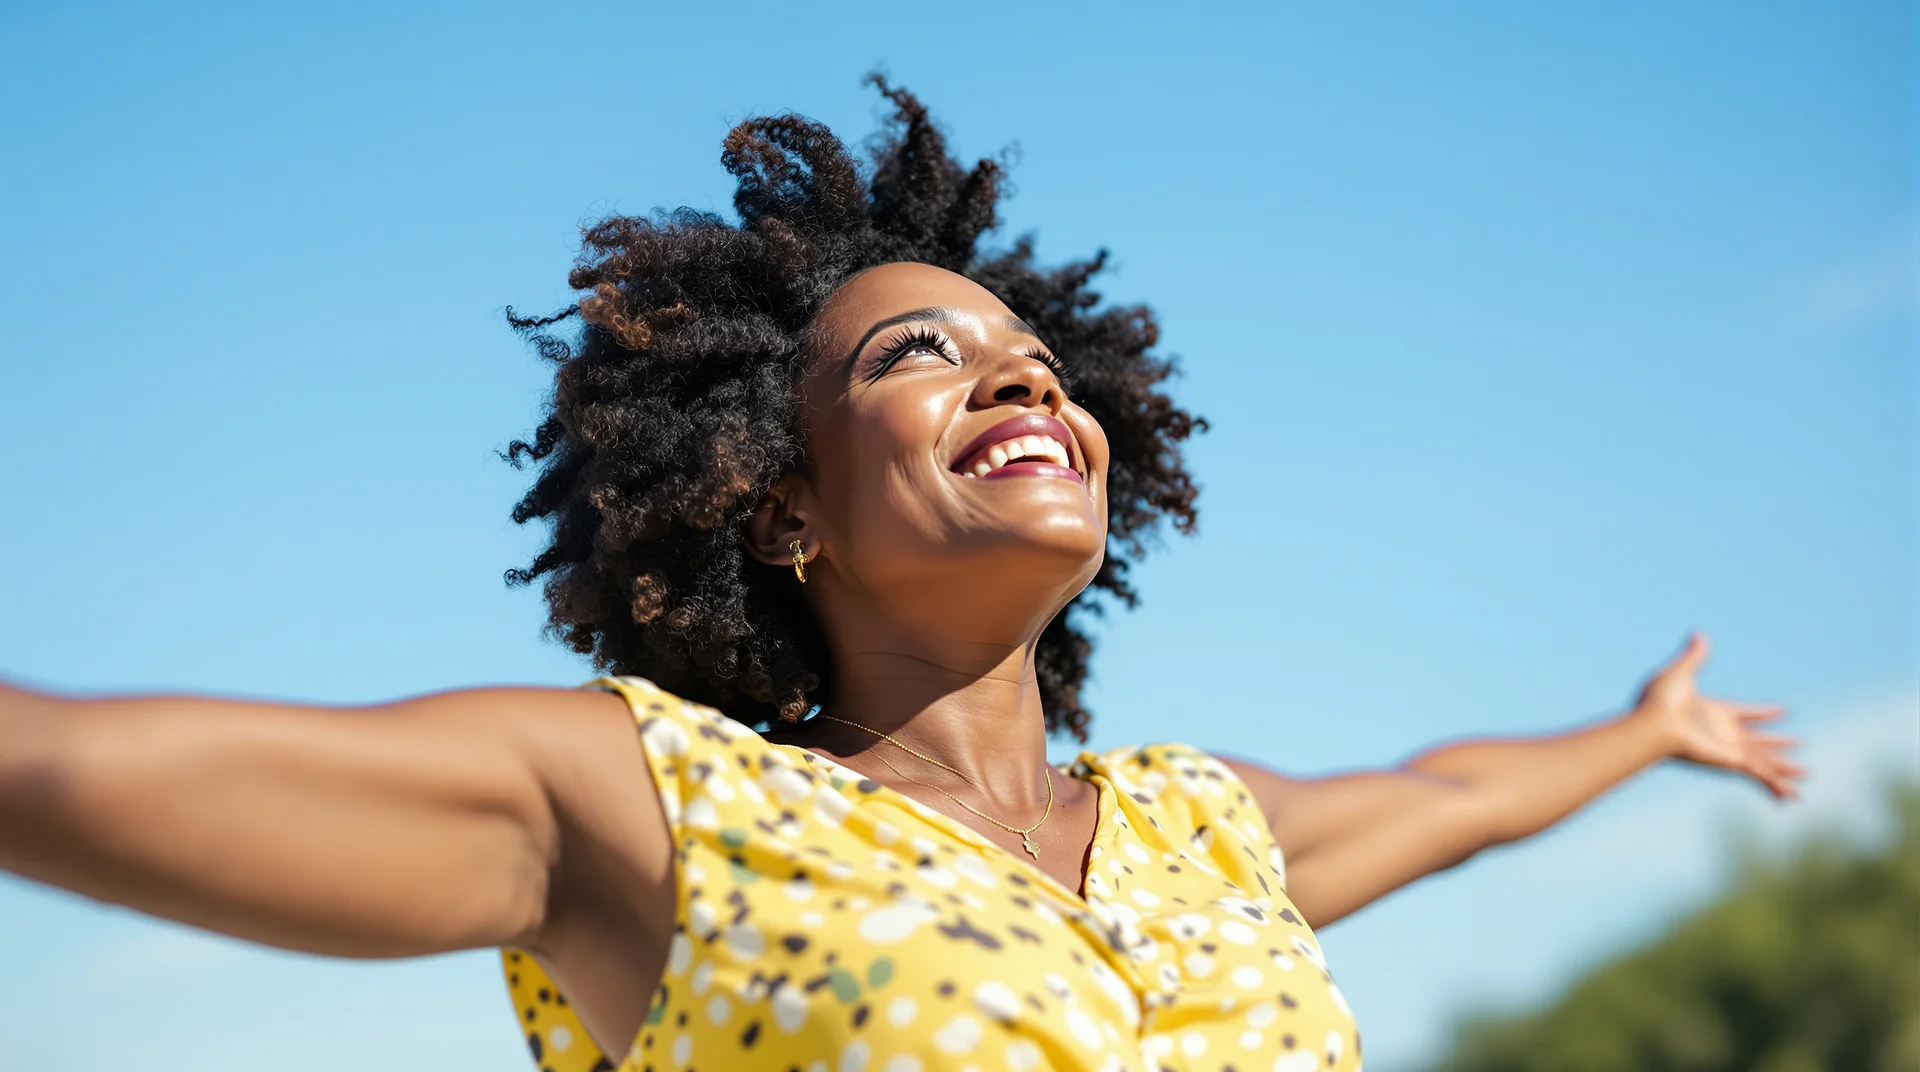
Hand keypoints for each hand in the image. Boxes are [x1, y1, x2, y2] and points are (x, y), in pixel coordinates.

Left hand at [1631, 631, 1805, 799]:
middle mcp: (1723, 734)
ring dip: (1786, 768)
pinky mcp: (1731, 761)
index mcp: (1713, 712)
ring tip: (1806, 774)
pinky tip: (1791, 796)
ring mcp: (1728, 749)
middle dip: (1778, 744)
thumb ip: (1694, 655)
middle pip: (1758, 740)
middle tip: (1797, 743)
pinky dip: (1776, 785)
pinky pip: (1761, 775)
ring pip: (1765, 761)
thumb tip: (1699, 633)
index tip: (1782, 711)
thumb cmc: (1660, 700)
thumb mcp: (1680, 671)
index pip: (1746, 713)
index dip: (1764, 712)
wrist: (1653, 724)